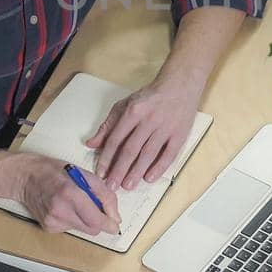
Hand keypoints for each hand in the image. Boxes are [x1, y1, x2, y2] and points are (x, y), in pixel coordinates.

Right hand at [2, 153, 120, 234]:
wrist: (26, 177)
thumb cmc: (54, 172)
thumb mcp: (84, 174)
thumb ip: (104, 194)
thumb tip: (115, 216)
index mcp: (71, 193)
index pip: (95, 220)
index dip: (108, 224)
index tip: (115, 225)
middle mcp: (60, 210)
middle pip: (91, 229)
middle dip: (98, 221)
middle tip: (95, 207)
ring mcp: (52, 221)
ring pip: (82, 229)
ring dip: (84, 219)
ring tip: (73, 203)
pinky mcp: (48, 227)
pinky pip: (70, 229)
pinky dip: (72, 220)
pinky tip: (64, 208)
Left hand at [85, 79, 200, 189]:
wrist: (180, 85)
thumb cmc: (150, 97)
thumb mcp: (125, 105)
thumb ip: (108, 125)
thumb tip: (91, 144)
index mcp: (133, 111)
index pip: (116, 139)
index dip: (107, 157)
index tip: (101, 173)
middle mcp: (149, 120)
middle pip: (131, 149)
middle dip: (119, 170)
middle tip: (112, 186)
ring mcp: (165, 128)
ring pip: (148, 154)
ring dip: (137, 172)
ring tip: (128, 186)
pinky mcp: (180, 134)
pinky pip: (169, 154)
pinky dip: (159, 167)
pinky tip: (149, 178)